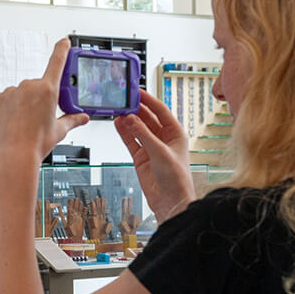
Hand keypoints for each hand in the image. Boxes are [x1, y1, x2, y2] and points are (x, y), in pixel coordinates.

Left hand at [0, 38, 89, 165]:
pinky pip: (3, 99)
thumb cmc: (35, 144)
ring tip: (22, 124)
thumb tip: (83, 118)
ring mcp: (10, 91)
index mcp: (48, 90)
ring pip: (19, 94)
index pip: (57, 62)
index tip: (63, 41)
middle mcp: (28, 86)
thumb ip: (72, 120)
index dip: (62, 49)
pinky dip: (6, 108)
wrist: (13, 156)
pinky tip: (9, 122)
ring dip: (21, 104)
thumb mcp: (59, 131)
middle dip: (38, 99)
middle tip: (37, 118)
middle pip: (36, 87)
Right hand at [114, 90, 194, 220]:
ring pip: (137, 129)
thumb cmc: (177, 179)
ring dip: (128, 121)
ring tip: (117, 111)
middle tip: (124, 101)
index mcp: (175, 133)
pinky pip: (131, 141)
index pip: (160, 111)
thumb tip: (131, 119)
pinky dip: (124, 133)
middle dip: (136, 110)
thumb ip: (143, 134)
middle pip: (148, 118)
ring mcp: (151, 148)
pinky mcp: (141, 158)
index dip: (149, 100)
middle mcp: (164, 139)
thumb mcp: (160, 152)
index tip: (137, 92)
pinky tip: (117, 124)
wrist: (171, 201)